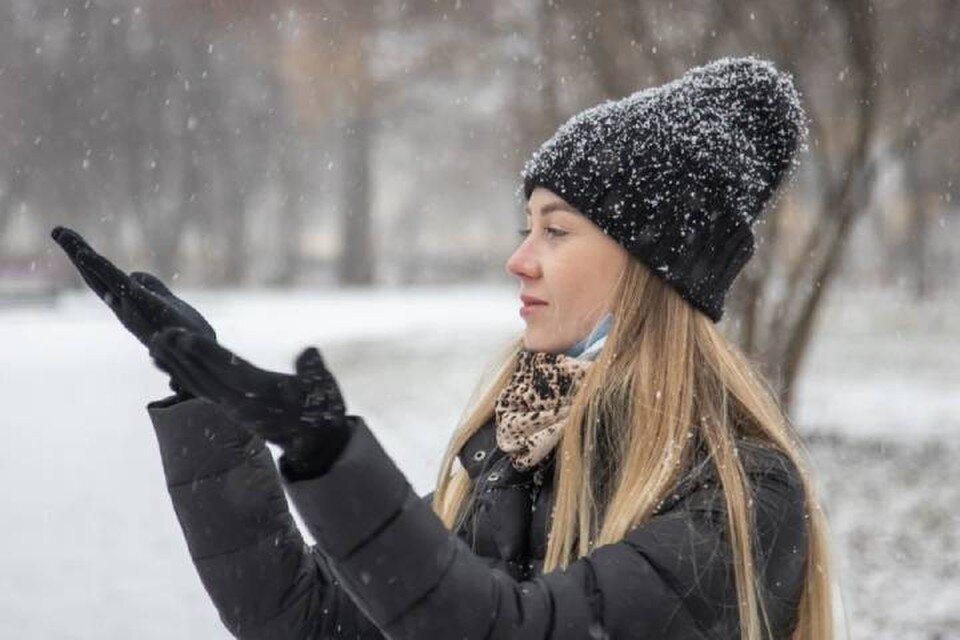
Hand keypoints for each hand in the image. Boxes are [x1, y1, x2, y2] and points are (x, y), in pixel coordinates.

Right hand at [50, 226, 216, 395]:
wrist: (200, 354)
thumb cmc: (185, 332)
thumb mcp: (167, 302)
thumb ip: (152, 287)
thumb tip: (136, 275)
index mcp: (129, 303)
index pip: (103, 277)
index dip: (87, 260)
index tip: (71, 240)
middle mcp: (123, 305)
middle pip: (95, 274)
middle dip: (76, 251)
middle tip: (57, 230)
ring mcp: (129, 304)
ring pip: (100, 276)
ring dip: (80, 253)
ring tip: (62, 233)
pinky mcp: (141, 303)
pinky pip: (117, 282)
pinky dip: (99, 268)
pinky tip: (84, 254)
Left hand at [147, 327, 348, 456]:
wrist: (316, 444)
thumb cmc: (322, 411)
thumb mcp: (326, 391)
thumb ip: (315, 372)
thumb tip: (309, 353)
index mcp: (263, 395)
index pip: (228, 371)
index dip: (206, 354)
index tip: (184, 337)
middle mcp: (242, 404)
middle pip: (205, 377)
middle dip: (182, 356)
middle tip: (159, 334)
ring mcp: (232, 409)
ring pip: (198, 385)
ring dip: (175, 364)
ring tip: (155, 344)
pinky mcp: (229, 410)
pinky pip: (200, 391)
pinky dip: (180, 375)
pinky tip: (165, 362)